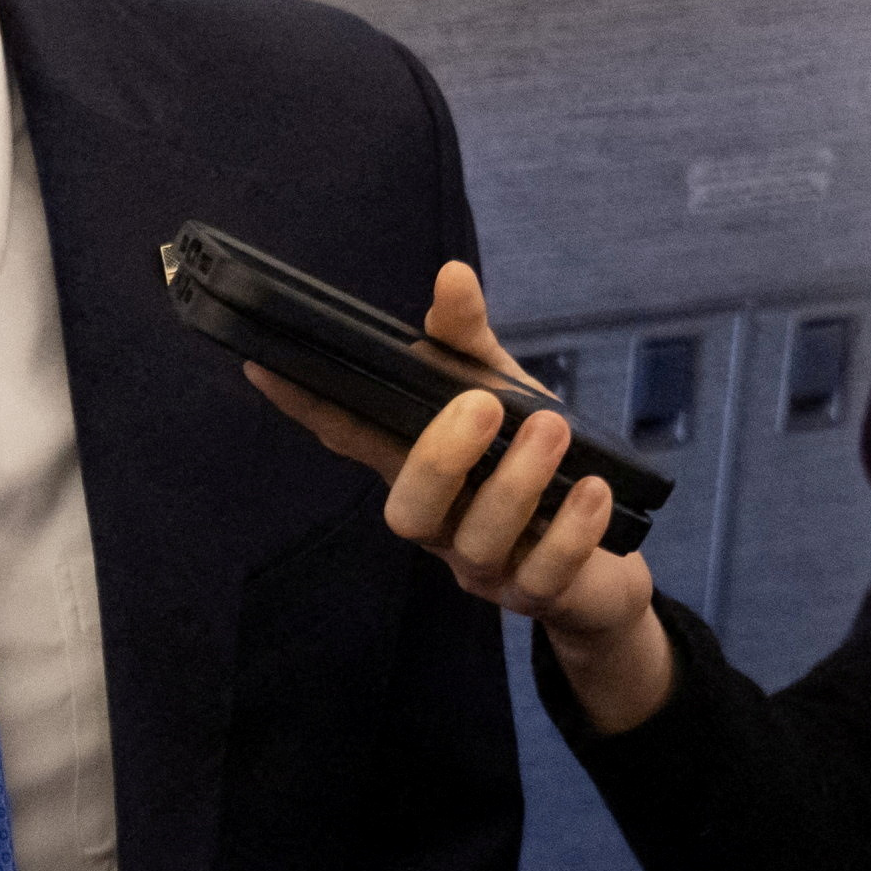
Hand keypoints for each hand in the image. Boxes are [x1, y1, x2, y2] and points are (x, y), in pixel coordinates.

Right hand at [237, 260, 676, 731]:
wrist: (603, 565)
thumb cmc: (541, 469)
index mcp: (420, 469)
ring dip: (516, 483)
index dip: (308, 407)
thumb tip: (452, 275)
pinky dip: (570, 531)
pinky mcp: (536, 595)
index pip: (352, 437)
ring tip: (554, 430)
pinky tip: (594, 490)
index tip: (266, 366)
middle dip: (440, 458)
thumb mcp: (508, 396)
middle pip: (408, 512)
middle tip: (482, 403)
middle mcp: (441, 524)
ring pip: (478, 540)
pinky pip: (544, 574)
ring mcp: (484, 567)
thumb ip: (474, 344)